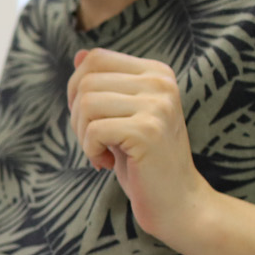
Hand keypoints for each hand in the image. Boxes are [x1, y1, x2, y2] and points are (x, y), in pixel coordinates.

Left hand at [65, 47, 211, 243]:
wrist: (177, 201)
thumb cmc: (144, 161)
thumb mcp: (122, 116)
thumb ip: (105, 85)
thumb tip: (78, 53)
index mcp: (156, 72)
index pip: (95, 58)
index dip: (77, 88)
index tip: (90, 119)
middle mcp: (160, 82)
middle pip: (86, 81)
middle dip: (77, 117)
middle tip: (94, 143)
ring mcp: (157, 105)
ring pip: (86, 104)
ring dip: (83, 136)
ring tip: (103, 153)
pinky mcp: (147, 130)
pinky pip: (93, 130)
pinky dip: (90, 151)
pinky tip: (108, 163)